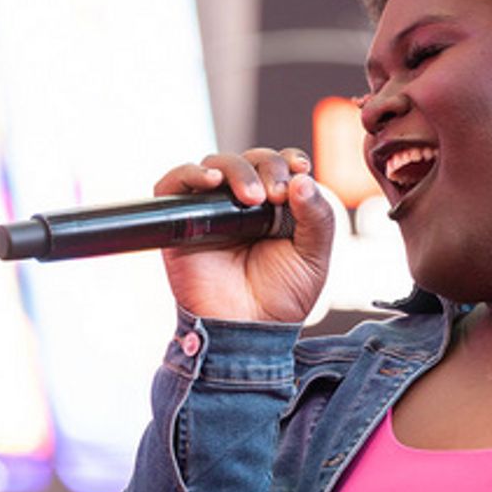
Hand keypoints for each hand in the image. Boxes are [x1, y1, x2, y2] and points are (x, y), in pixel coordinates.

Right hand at [154, 147, 334, 323]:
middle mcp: (244, 204)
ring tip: (252, 197)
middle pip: (251, 160)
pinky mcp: (183, 224)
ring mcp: (213, 211)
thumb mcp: (314, 256)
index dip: (289, 160)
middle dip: (267, 167)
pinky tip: (211, 182)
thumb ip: (317, 217)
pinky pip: (174, 185)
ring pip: (216, 165)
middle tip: (276, 194)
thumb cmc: (282, 298)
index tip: (299, 168)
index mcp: (278, 207)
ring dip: (237, 169)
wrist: (250, 331)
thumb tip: (303, 179)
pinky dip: (189, 174)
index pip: (281, 165)